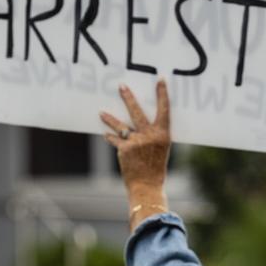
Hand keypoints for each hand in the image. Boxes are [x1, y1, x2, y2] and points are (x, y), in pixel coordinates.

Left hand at [101, 79, 171, 227]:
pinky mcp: (125, 149)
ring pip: (121, 125)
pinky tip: (105, 134)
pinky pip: (115, 139)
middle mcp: (150, 135)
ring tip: (101, 112)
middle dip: (128, 98)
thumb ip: (153, 135)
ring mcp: (137, 141)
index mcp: (163, 134)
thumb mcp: (160, 149)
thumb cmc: (156, 168)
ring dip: (110, 118)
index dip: (162, 94)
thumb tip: (139, 123)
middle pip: (137, 111)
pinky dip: (110, 137)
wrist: (147, 185)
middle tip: (121, 86)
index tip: (159, 80)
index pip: (164, 109)